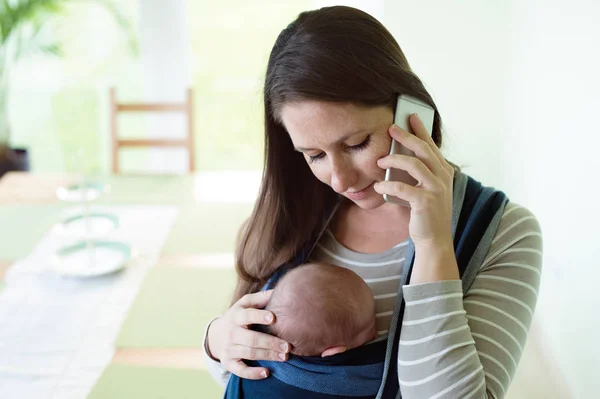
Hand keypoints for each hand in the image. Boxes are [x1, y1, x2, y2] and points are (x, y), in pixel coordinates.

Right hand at [207, 290, 289, 379]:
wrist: (216, 335)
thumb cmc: (239, 316)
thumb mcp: (245, 304)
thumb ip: (261, 298)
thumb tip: (281, 290)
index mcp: (236, 316)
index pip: (247, 315)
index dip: (259, 316)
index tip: (273, 318)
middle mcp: (231, 332)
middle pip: (251, 338)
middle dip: (270, 342)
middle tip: (287, 346)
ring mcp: (229, 348)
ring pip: (249, 353)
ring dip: (267, 356)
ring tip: (284, 357)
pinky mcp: (228, 362)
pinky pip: (240, 370)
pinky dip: (253, 373)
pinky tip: (266, 372)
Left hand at [374, 113, 454, 251]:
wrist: (434, 239)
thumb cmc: (426, 213)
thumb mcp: (426, 189)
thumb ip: (419, 173)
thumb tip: (397, 157)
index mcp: (444, 171)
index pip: (432, 145)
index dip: (421, 129)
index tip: (410, 116)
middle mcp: (443, 177)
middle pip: (423, 149)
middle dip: (406, 136)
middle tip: (391, 128)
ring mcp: (436, 189)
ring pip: (414, 164)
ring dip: (393, 160)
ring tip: (380, 161)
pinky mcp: (425, 202)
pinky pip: (402, 187)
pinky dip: (387, 185)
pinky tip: (378, 185)